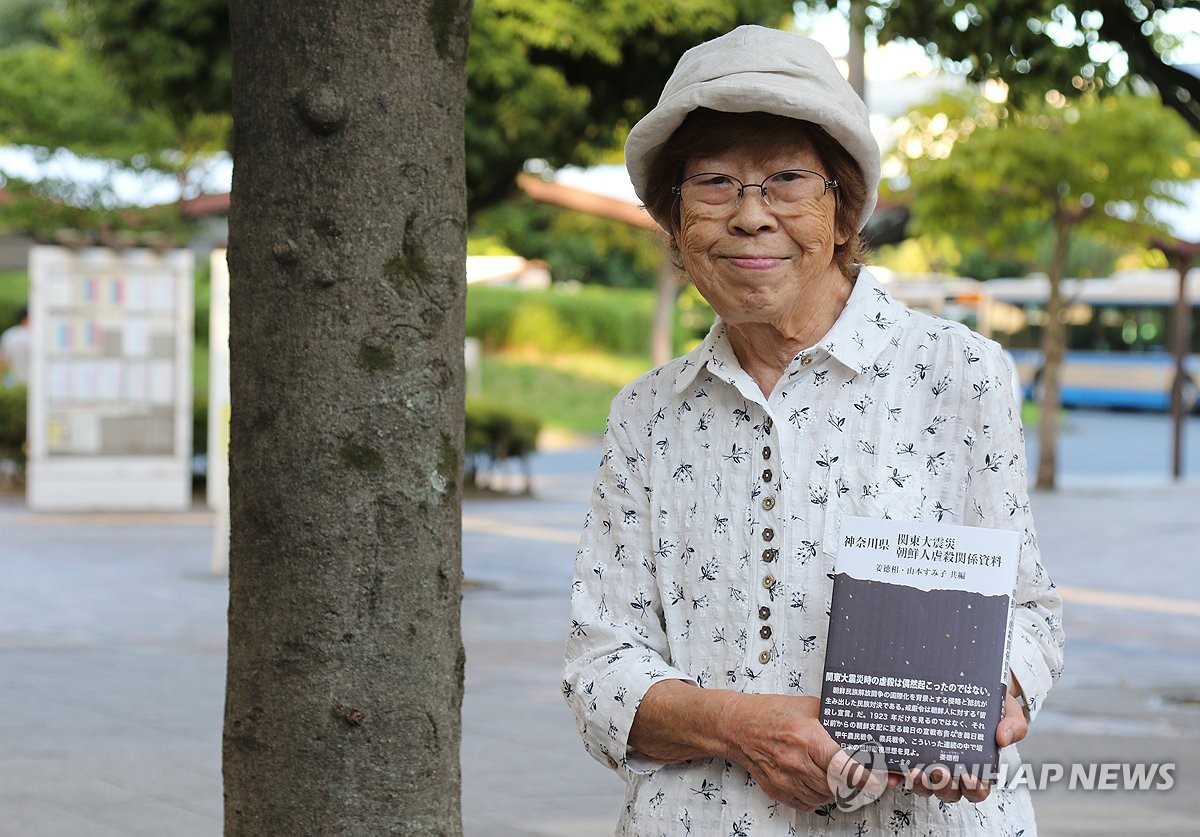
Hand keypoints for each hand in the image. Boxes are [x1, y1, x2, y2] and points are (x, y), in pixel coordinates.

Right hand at [719, 694, 851, 810]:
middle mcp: (796, 762)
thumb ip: (833, 717)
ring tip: (829, 770)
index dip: (863, 777)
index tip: (878, 781)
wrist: (736, 726)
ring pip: (823, 796)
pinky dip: (816, 795)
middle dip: (850, 781)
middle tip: (858, 774)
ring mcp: (786, 779)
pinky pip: (807, 803)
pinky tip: (814, 778)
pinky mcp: (777, 790)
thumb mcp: (806, 705)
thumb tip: (860, 725)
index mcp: (807, 738)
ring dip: (832, 788)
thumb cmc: (769, 714)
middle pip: (836, 785)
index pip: (842, 766)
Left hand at [906, 685, 1028, 804]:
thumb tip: (1003, 737)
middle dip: (944, 785)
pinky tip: (892, 772)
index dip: (975, 789)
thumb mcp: (1007, 710)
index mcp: (978, 767)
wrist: (967, 685)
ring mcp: (930, 765)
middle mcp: (953, 771)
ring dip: (920, 784)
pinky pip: (901, 772)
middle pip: (949, 791)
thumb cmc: (989, 705)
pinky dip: (896, 776)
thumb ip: (1013, 724)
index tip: (971, 778)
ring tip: (916, 771)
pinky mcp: (910, 755)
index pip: (978, 789)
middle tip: (940, 771)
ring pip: (925, 786)